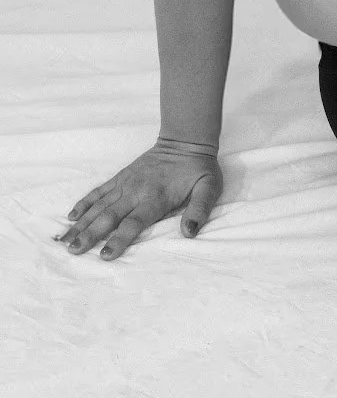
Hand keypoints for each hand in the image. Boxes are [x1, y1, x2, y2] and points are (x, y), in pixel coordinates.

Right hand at [55, 139, 223, 262]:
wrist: (185, 142)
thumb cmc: (198, 169)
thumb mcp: (209, 188)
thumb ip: (199, 210)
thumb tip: (189, 233)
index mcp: (156, 197)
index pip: (133, 222)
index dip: (119, 239)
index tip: (105, 255)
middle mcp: (136, 191)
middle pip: (109, 216)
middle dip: (90, 234)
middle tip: (73, 250)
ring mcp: (125, 183)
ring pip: (99, 205)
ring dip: (82, 223)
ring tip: (65, 239)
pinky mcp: (120, 177)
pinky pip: (99, 191)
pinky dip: (84, 203)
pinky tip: (72, 216)